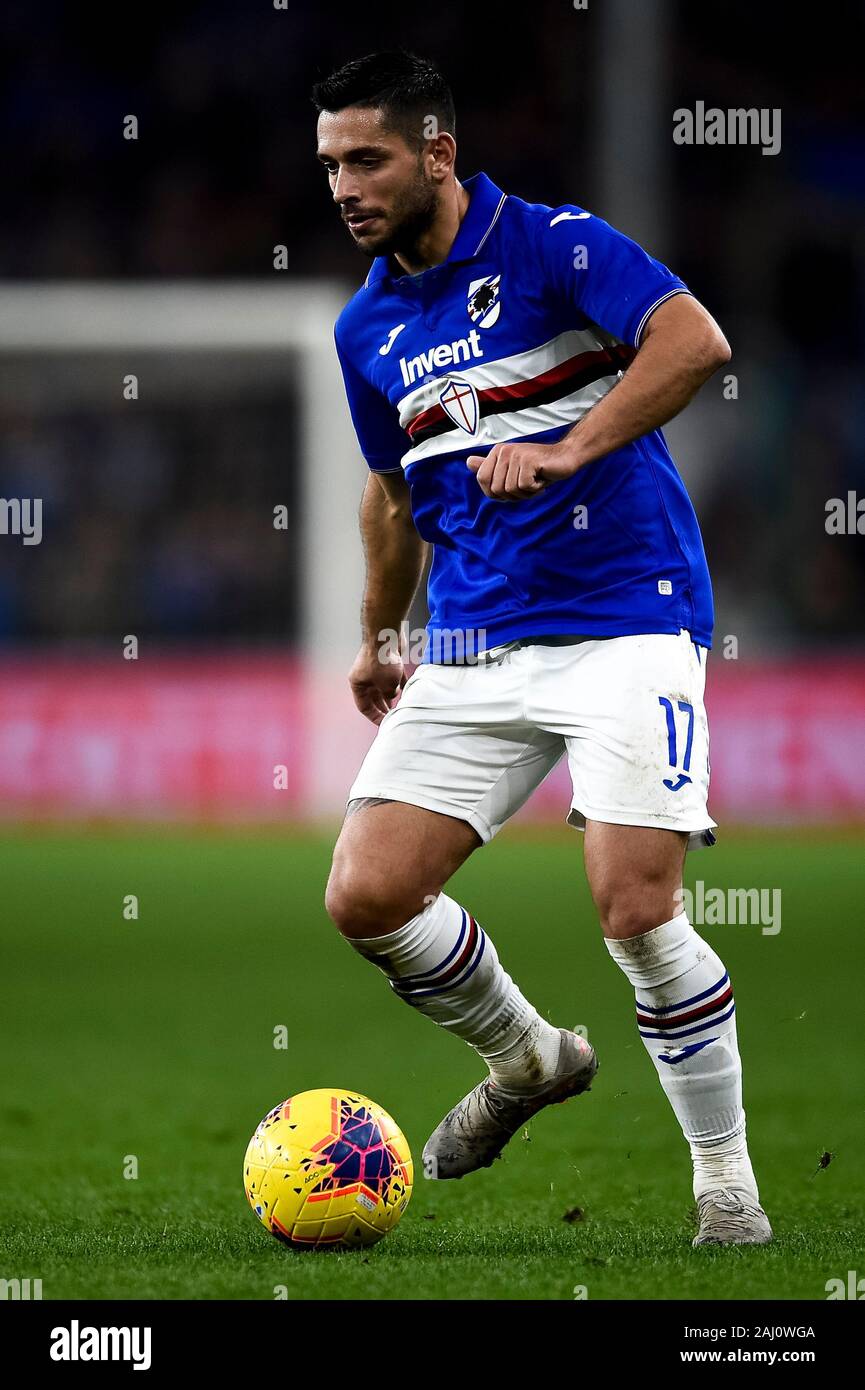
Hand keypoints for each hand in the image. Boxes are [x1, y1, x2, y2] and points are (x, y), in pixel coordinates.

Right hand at [348, 640, 405, 724]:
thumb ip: (389, 695)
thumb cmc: (381, 661)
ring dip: (392, 695)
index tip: (383, 724)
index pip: (364, 706)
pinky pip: (394, 676)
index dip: (374, 716)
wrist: (386, 634)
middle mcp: (365, 676)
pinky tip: (408, 690)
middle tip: (393, 717)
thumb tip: (392, 695)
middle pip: (374, 697)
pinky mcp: (388, 660)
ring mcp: (376, 668)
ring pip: (384, 686)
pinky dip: (400, 683)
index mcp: (358, 683)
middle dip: (383, 707)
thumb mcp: (386, 686)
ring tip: (401, 706)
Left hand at [466, 440, 580, 499]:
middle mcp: (503, 451)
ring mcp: (515, 454)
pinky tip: (542, 478)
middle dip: (513, 495)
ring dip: (526, 493)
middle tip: (528, 484)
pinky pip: (524, 487)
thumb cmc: (539, 468)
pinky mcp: (528, 460)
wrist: (565, 457)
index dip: (498, 492)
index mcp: (496, 452)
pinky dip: (535, 489)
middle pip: (496, 489)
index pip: (483, 481)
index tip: (514, 485)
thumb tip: (468, 462)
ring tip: (536, 480)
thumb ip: (491, 467)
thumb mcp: (512, 470)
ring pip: (510, 490)